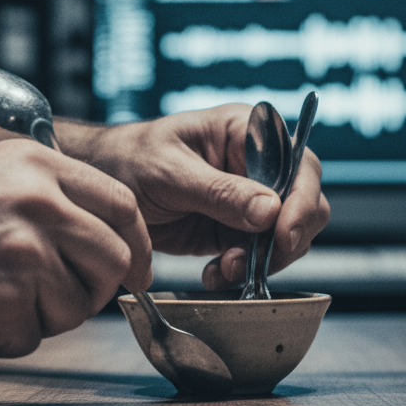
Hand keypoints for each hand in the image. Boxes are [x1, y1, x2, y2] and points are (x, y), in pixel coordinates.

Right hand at [0, 140, 151, 357]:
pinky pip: (34, 336)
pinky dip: (7, 337)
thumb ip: (46, 191)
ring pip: (78, 305)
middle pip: (115, 259)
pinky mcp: (5, 302)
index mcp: (38, 165)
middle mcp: (40, 202)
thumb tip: (98, 230)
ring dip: (45, 315)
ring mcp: (25, 252)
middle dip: (96, 288)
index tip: (133, 268)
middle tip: (62, 296)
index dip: (135, 244)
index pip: (123, 205)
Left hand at [57, 105, 328, 289]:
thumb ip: (218, 191)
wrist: (102, 184)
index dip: (301, 199)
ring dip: (264, 260)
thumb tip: (270, 210)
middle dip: (286, 238)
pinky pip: (259, 255)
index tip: (282, 234)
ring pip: (287, 234)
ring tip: (225, 270)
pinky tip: (216, 274)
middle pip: (303, 201)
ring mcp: (248, 197)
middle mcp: (254, 162)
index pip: (297, 162)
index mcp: (244, 131)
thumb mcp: (169, 172)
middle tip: (255, 263)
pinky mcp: (234, 228)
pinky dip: (244, 270)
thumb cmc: (129, 159)